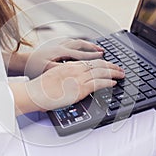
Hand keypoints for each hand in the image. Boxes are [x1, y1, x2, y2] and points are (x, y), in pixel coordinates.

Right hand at [10, 59, 124, 114]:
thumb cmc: (40, 88)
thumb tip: (73, 81)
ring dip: (113, 72)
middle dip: (111, 66)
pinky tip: (114, 82)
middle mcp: (75, 69)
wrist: (34, 93)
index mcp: (69, 66)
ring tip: (121, 74)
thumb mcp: (54, 77)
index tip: (107, 64)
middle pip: (98, 64)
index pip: (89, 62)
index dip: (101, 62)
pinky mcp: (80, 89)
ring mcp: (78, 78)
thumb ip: (66, 76)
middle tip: (119, 68)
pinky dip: (108, 82)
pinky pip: (98, 83)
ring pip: (101, 72)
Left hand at [24, 38, 104, 77]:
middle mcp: (61, 46)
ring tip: (95, 48)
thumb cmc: (33, 67)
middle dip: (93, 47)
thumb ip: (61, 68)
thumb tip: (74, 69)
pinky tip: (80, 47)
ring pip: (76, 42)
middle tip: (103, 51)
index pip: (80, 53)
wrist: (21, 62)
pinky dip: (78, 44)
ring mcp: (58, 45)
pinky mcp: (55, 47)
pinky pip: (70, 42)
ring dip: (87, 44)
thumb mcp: (47, 69)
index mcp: (60, 52)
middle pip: (81, 44)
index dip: (92, 56)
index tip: (102, 57)